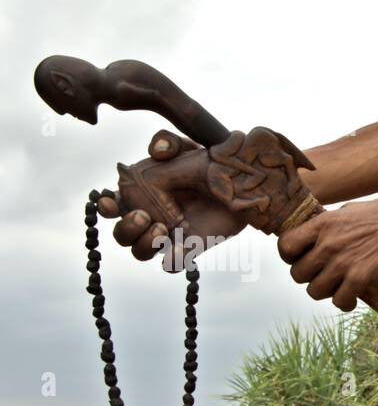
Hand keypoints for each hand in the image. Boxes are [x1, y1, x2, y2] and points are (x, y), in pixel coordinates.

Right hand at [98, 129, 247, 271]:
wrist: (242, 183)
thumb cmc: (208, 163)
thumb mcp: (189, 147)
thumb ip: (169, 141)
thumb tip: (156, 151)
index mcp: (140, 193)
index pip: (112, 205)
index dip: (106, 207)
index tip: (111, 203)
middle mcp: (150, 217)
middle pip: (121, 235)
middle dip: (126, 228)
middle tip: (144, 215)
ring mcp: (169, 235)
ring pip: (140, 252)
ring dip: (144, 244)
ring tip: (163, 228)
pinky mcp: (189, 247)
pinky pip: (173, 264)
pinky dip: (171, 261)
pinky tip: (178, 251)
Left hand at [278, 197, 377, 311]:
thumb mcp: (349, 210)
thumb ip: (330, 224)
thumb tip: (319, 234)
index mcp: (322, 224)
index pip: (284, 246)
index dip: (290, 257)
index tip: (302, 260)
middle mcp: (327, 243)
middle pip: (297, 274)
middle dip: (310, 278)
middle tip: (325, 277)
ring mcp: (343, 262)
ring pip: (314, 291)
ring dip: (326, 293)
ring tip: (339, 289)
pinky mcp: (361, 278)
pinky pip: (339, 301)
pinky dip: (345, 303)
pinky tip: (354, 299)